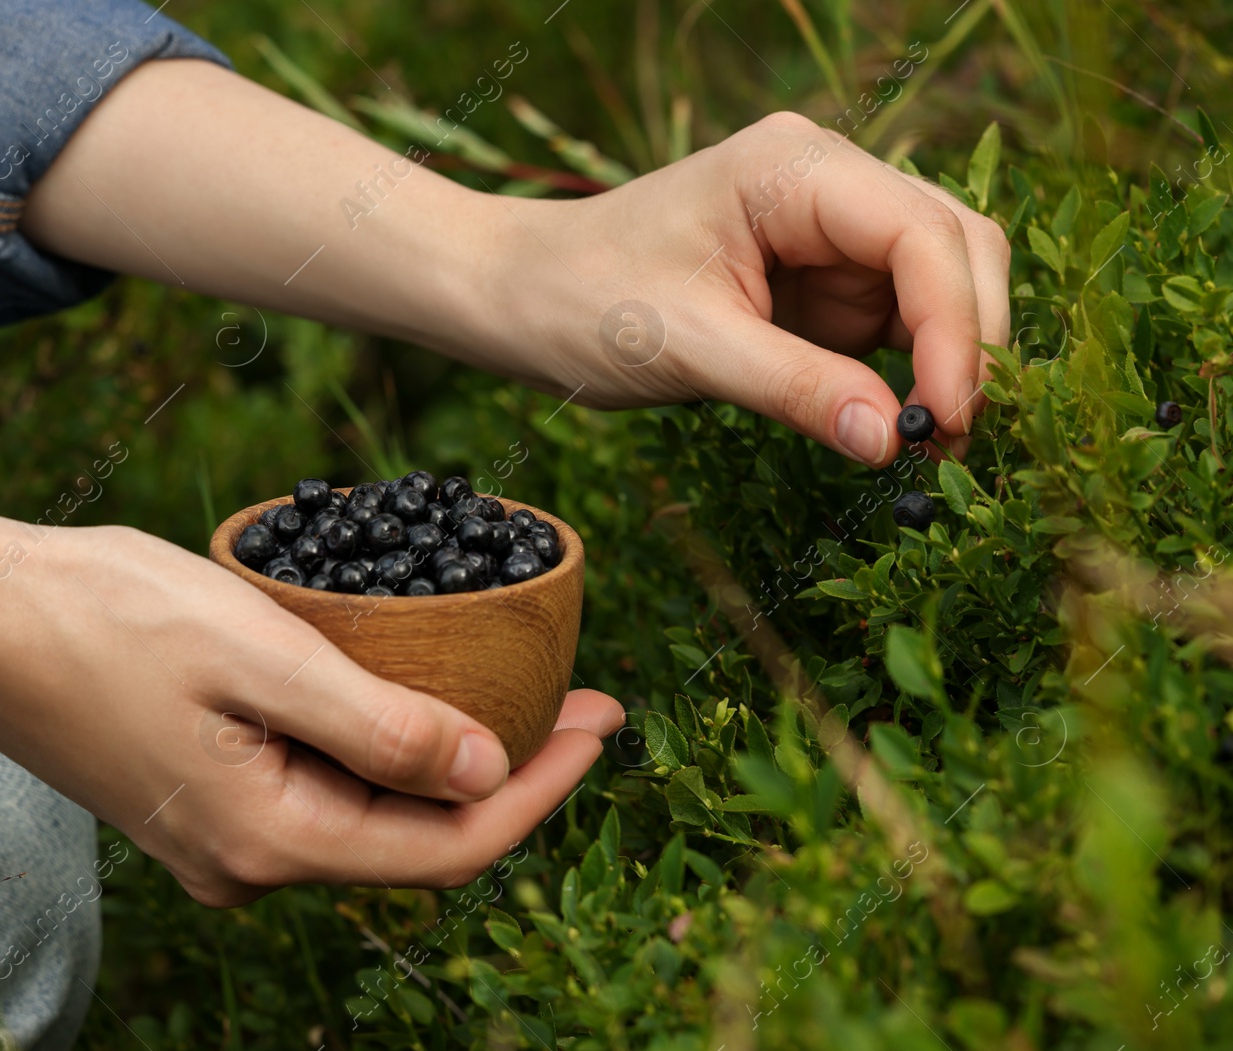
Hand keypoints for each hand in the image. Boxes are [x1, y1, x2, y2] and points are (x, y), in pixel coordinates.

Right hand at [0, 523, 623, 906]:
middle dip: (511, 780)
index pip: (450, 846)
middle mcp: (250, 865)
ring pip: (372, 823)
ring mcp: (221, 842)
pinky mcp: (202, 805)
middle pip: (418, 846)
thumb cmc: (108, 615)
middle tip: (583, 705)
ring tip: (520, 701)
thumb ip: (382, 728)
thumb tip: (490, 778)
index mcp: (272, 840)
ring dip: (450, 771)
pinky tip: (414, 703)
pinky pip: (323, 798)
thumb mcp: (264, 656)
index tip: (607, 721)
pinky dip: (385, 759)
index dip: (543, 791)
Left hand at [493, 112, 1011, 464]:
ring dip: (948, 363)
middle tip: (951, 446)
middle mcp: (826, 183)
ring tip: (930, 448)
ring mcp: (827, 231)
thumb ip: (797, 389)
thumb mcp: (688, 348)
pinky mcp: (818, 280)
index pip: (920, 234)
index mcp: (794, 167)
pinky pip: (894, 321)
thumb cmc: (583, 300)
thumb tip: (893, 442)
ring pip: (938, 286)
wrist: (520, 297)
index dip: (955, 328)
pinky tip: (899, 427)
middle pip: (953, 248)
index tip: (948, 422)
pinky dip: (910, 373)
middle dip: (967, 345)